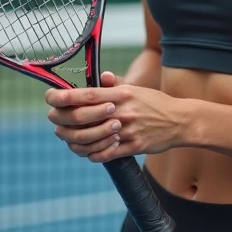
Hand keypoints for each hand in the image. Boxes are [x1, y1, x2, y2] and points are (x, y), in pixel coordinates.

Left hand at [45, 71, 188, 161]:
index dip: (64, 97)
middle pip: (82, 118)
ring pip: (90, 140)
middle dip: (63, 122)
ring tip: (69, 140)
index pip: (86, 95)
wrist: (180, 121)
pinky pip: (106, 154)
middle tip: (56, 124)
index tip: (50, 99)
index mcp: (120, 95)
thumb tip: (101, 76)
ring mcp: (127, 130)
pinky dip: (93, 155)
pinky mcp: (133, 146)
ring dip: (75, 142)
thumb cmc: (155, 103)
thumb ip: (116, 84)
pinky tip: (89, 152)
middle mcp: (121, 111)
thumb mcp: (136, 89)